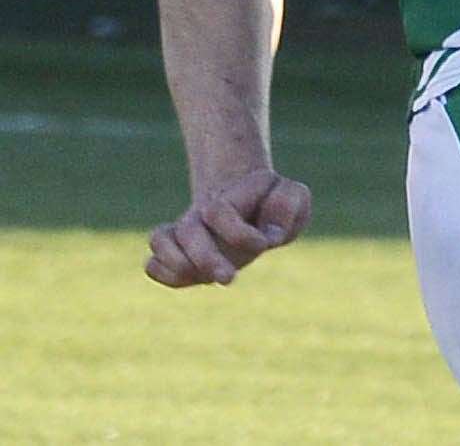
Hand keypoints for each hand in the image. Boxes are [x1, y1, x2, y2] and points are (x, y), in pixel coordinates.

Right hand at [146, 167, 311, 286]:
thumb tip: (270, 235)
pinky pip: (153, 265)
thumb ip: (290, 202)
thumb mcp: (293, 195)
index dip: (240, 233)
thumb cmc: (273, 202)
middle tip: (230, 278)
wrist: (250, 204)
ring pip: (160, 242)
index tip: (266, 244)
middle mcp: (201, 214)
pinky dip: (166, 275)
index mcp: (229, 198)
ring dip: (179, 266)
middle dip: (207, 259)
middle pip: (187, 231)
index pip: (217, 211)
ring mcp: (184, 233)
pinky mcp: (177, 255)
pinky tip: (192, 279)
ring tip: (204, 279)